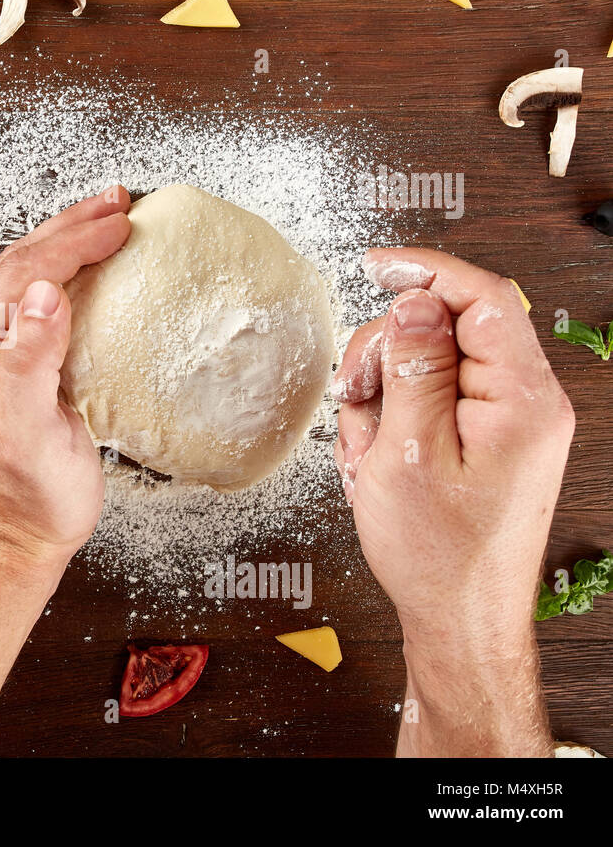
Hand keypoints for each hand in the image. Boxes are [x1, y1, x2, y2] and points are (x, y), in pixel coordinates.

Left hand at [0, 185, 131, 568]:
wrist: (21, 538)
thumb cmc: (26, 498)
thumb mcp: (26, 436)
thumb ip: (28, 364)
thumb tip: (41, 294)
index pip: (19, 276)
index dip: (71, 245)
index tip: (119, 227)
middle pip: (21, 264)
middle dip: (72, 228)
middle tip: (122, 204)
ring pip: (30, 277)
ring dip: (72, 241)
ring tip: (111, 215)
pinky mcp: (21, 364)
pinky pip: (45, 303)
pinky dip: (76, 273)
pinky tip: (98, 262)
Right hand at [332, 248, 574, 653]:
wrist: (459, 618)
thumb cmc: (437, 553)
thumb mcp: (409, 453)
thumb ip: (416, 368)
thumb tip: (415, 302)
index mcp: (524, 399)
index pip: (481, 297)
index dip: (424, 272)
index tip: (374, 266)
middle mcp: (526, 402)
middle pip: (447, 327)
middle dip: (387, 354)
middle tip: (357, 398)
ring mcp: (506, 422)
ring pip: (429, 363)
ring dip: (383, 395)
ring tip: (369, 452)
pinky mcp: (485, 440)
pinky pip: (430, 401)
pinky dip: (393, 422)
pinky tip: (381, 464)